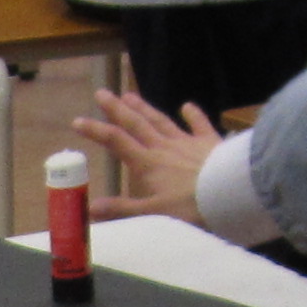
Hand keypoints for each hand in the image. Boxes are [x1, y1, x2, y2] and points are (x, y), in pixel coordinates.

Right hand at [71, 90, 223, 226]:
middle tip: (102, 92)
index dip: (95, 130)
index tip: (77, 120)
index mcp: (147, 164)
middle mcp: (163, 147)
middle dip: (117, 108)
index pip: (116, 141)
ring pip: (161, 121)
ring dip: (145, 107)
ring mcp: (187, 142)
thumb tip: (89, 208)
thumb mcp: (151, 214)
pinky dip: (193, 114)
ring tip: (130, 94)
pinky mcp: (210, 142)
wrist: (229, 195)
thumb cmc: (190, 208)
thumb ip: (121, 209)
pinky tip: (187, 105)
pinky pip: (199, 124)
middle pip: (136, 124)